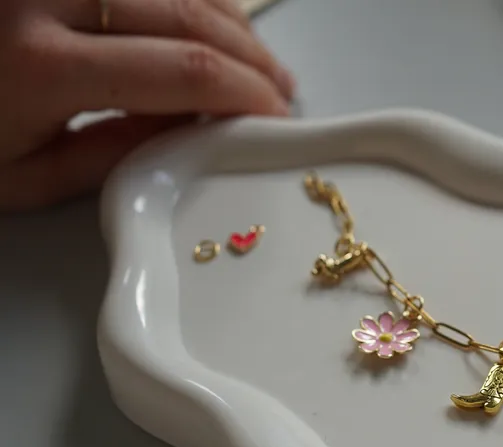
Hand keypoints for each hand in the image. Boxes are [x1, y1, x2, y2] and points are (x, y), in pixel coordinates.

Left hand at [0, 0, 294, 210]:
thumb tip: (193, 135)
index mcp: (37, 63)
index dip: (244, 90)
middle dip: (250, 55)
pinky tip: (212, 22)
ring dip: (230, 21)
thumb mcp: (21, 176)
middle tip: (278, 92)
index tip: (274, 115)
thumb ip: (115, 157)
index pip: (182, 68)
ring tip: (256, 60)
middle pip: (189, 13)